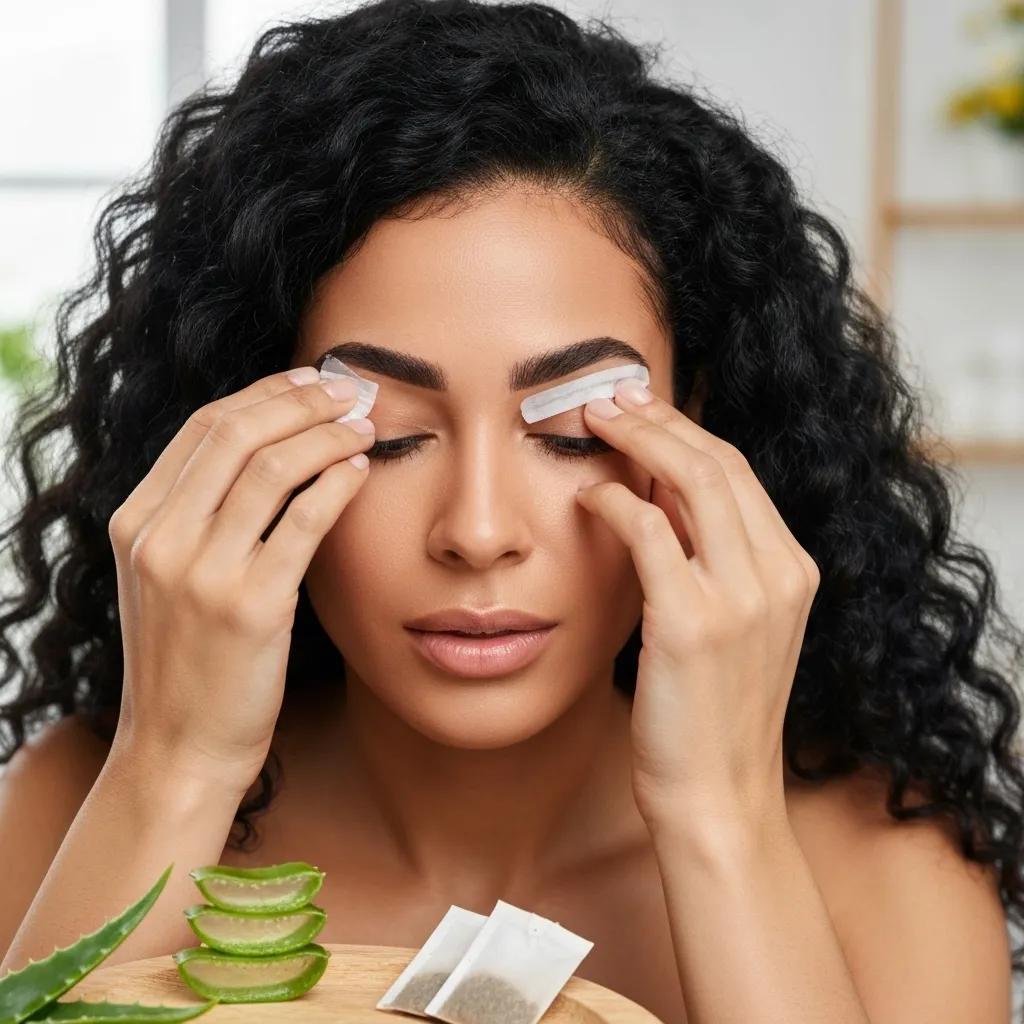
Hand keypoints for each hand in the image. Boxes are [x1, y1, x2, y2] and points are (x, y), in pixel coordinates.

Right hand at [106, 368, 374, 795]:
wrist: (180, 749)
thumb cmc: (189, 662)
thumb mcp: (169, 579)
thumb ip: (199, 517)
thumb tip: (269, 449)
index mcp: (136, 523)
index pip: (205, 428)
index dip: (266, 393)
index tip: (312, 380)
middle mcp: (160, 538)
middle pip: (239, 433)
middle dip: (304, 400)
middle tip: (353, 391)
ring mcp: (201, 573)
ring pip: (273, 468)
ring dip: (329, 435)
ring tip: (366, 426)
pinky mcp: (250, 606)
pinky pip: (304, 520)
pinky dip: (339, 483)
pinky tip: (362, 470)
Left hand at [575, 380, 819, 831]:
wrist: (718, 796)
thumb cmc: (712, 713)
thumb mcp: (733, 627)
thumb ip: (710, 561)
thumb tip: (657, 496)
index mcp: (793, 572)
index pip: (738, 474)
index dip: (685, 430)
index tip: (643, 407)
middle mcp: (779, 575)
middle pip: (718, 463)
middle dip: (659, 418)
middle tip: (609, 396)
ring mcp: (742, 598)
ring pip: (692, 481)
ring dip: (638, 440)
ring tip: (594, 421)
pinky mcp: (694, 622)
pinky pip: (651, 533)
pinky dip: (617, 501)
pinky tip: (590, 495)